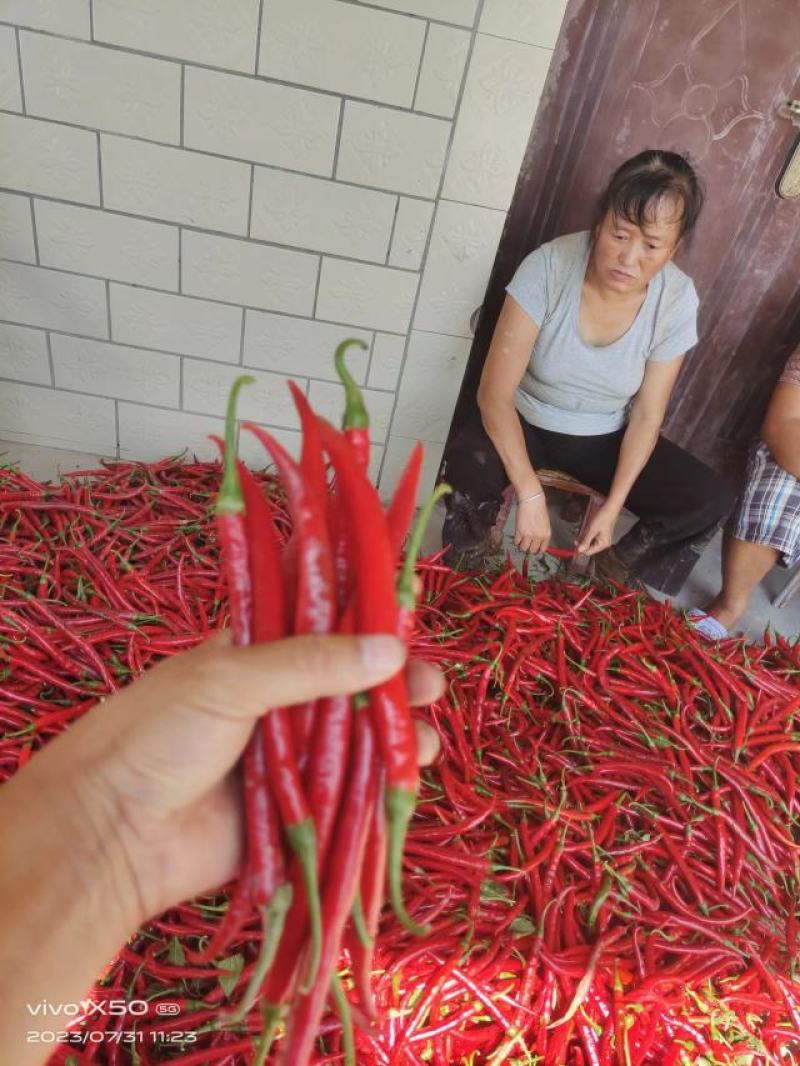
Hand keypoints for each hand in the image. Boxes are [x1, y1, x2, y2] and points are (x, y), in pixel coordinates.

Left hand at [57, 632, 444, 927]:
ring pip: (356, 739)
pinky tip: (411, 771)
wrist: (110, 835)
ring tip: (425, 733)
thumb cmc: (157, 736)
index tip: (408, 608)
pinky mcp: (297, 810)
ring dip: (396, 733)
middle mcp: (277, 701)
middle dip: (392, 682)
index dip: (363, 615)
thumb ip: (310, 663)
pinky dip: (382, 784)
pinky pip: (349, 793)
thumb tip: (391, 650)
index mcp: (254, 654)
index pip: (320, 622)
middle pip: (349, 683)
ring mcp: (289, 757)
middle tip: (429, 683)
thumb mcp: (230, 680)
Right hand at [513, 493, 550, 554]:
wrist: (532, 501)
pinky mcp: (519, 532)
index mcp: (546, 534)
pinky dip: (516, 541)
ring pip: (523, 548)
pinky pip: (516, 542)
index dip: (538, 550)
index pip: (542, 548)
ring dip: (522, 545)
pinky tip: (517, 536)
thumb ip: (542, 533)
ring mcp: (528, 535)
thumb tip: (538, 540)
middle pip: (532, 550)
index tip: (535, 548)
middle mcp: (538, 537)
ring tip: (521, 541)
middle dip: (529, 548)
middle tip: (527, 544)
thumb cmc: (539, 509)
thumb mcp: (545, 523)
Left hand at [576, 502, 619, 555]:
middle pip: (589, 547)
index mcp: (603, 544)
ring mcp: (603, 538)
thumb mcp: (592, 529)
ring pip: (589, 541)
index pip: (588, 552)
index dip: (580, 549)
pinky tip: (586, 528)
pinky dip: (587, 534)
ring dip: (584, 537)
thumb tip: (579, 550)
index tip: (573, 543)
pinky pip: (592, 536)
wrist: (610, 507)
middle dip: (582, 542)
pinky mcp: (601, 533)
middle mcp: (604, 543)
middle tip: (577, 534)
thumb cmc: (603, 517)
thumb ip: (585, 540)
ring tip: (584, 529)